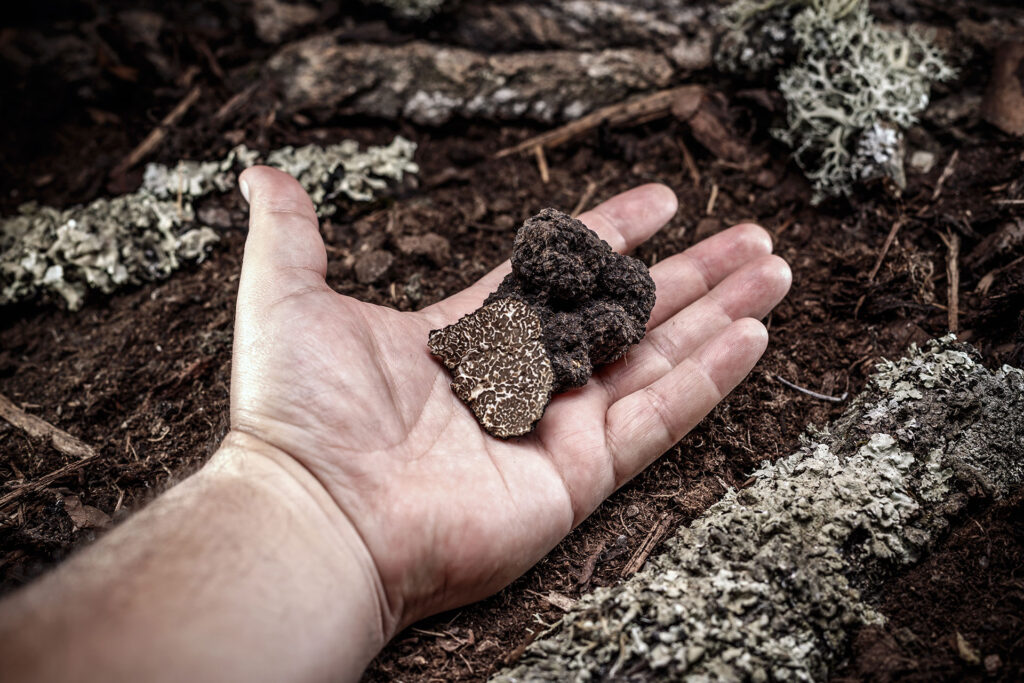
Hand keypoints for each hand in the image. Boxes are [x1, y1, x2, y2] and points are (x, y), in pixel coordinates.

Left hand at [230, 167, 790, 637]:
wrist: (316, 511)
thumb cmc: (298, 413)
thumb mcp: (289, 297)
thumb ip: (292, 232)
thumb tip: (262, 173)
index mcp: (475, 334)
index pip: (561, 273)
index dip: (613, 234)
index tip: (662, 202)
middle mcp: (526, 379)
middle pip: (627, 315)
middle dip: (692, 275)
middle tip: (751, 239)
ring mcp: (558, 427)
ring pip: (658, 360)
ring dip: (719, 316)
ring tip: (773, 273)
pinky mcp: (579, 476)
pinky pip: (659, 420)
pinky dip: (709, 379)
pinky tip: (753, 336)